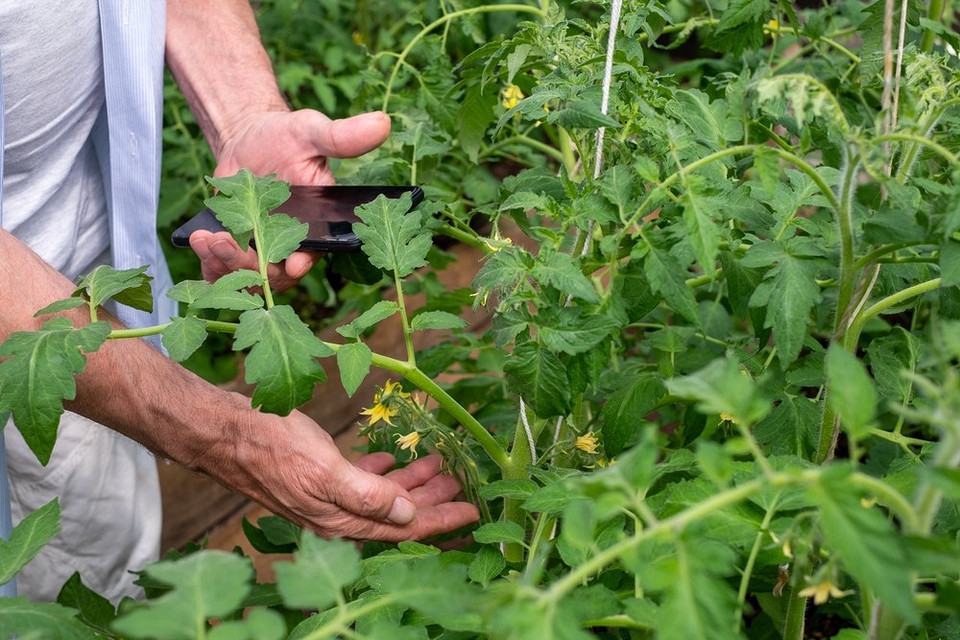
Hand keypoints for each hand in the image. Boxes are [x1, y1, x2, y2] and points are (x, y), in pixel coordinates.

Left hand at [189, 109, 390, 291]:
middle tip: (224, 242)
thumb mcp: (311, 131)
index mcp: (317, 226)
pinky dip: (210, 263)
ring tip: (207, 239)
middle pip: (274, 275)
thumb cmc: (286, 135)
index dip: (301, 263)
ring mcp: (262, 251)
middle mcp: (292, 246)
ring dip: (224, 266)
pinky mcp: (236, 249)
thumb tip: (382, 122)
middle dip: (248, 265)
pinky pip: (225, 271)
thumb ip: (342, 136)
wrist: (248, 138)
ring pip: (247, 279)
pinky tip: (200, 240)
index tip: (290, 261)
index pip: (313, 255)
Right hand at [210, 409, 477, 540]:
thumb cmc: (273, 447)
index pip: (405, 529)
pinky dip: (382, 472)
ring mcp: (327, 496)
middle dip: (433, 500)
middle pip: (399, 514)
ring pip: (383, 496)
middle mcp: (337, 515)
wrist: (224, 433)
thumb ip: (368, 496)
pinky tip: (393, 460)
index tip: (475, 512)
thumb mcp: (324, 471)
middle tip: (464, 482)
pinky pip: (361, 480)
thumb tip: (408, 515)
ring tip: (439, 464)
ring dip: (412, 481)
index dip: (442, 520)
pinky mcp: (318, 477)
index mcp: (342, 520)